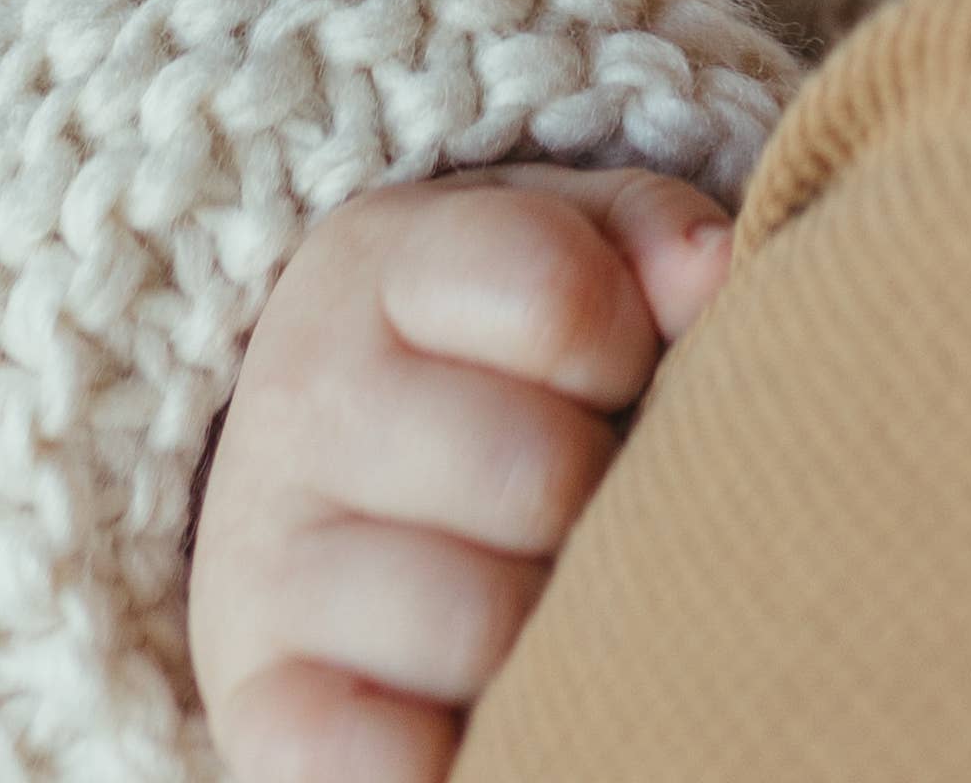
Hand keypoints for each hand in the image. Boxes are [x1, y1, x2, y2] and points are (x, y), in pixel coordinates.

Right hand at [190, 164, 735, 782]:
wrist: (312, 493)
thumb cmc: (489, 357)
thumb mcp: (560, 253)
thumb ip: (645, 240)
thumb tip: (716, 271)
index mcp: (372, 264)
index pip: (558, 296)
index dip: (627, 348)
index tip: (617, 375)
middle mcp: (298, 402)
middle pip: (540, 473)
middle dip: (601, 499)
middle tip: (586, 506)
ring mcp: (259, 561)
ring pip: (483, 624)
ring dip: (546, 629)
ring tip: (539, 598)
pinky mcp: (254, 704)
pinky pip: (371, 760)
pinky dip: (449, 753)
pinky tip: (476, 712)